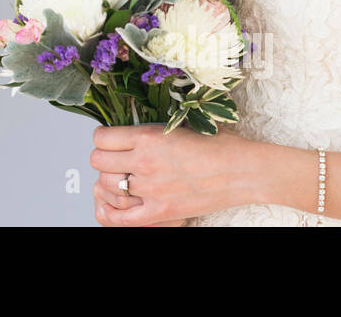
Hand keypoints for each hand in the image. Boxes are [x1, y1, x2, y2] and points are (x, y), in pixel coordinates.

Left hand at [90, 123, 256, 226]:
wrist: (243, 170)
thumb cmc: (218, 144)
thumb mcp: (180, 123)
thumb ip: (151, 129)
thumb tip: (130, 130)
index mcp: (148, 136)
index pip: (101, 138)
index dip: (103, 138)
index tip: (110, 141)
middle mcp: (144, 162)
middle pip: (98, 161)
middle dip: (103, 159)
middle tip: (115, 159)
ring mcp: (151, 189)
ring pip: (107, 186)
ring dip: (110, 181)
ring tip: (120, 178)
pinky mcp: (161, 211)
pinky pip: (121, 217)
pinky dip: (110, 212)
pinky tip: (111, 205)